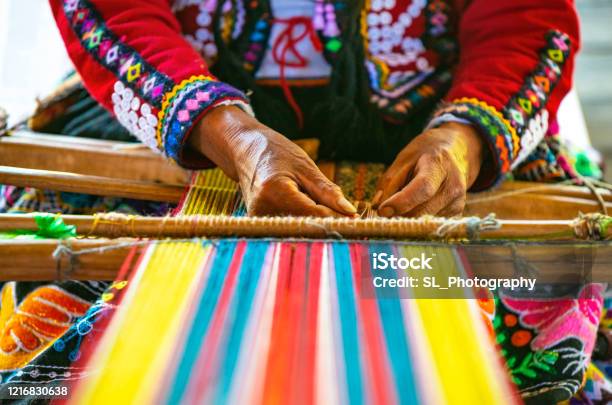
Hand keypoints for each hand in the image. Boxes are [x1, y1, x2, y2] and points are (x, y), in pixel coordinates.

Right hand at [189, 106, 356, 216]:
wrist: (244, 150)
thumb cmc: (276, 152)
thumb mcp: (306, 166)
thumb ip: (327, 192)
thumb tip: (350, 212)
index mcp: (275, 192)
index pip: (314, 215)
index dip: (338, 219)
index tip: (357, 220)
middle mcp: (263, 210)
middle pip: (307, 226)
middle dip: (330, 223)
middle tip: (348, 218)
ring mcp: (259, 219)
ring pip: (300, 229)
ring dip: (316, 222)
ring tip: (323, 208)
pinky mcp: (260, 224)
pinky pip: (290, 226)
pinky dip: (304, 220)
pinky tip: (307, 209)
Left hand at [372, 122, 483, 216]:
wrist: (454, 153)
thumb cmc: (424, 155)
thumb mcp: (403, 160)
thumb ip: (389, 182)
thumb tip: (377, 206)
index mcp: (439, 166)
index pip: (422, 188)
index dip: (402, 202)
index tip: (382, 211)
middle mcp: (453, 187)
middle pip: (422, 211)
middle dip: (399, 215)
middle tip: (383, 212)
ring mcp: (457, 203)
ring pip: (424, 222)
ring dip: (407, 218)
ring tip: (403, 203)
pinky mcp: (456, 214)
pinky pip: (429, 224)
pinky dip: (416, 220)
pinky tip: (415, 207)